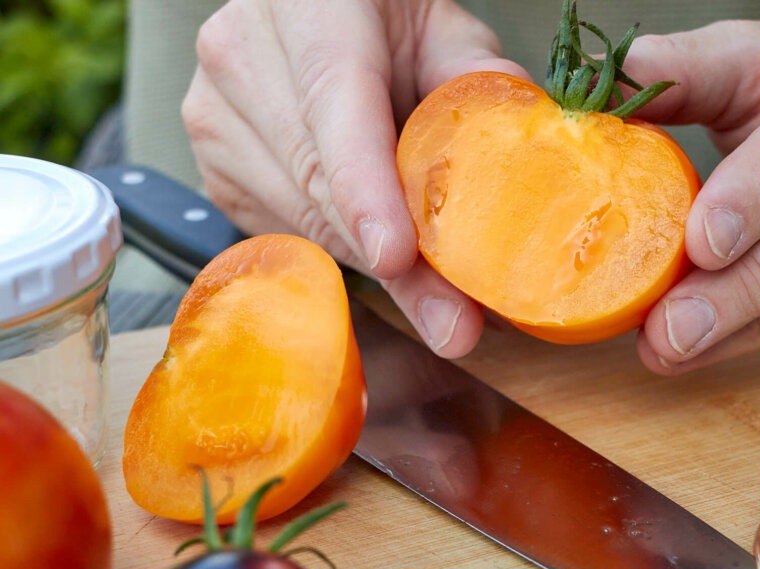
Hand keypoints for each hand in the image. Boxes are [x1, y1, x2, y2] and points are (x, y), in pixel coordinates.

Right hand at [182, 0, 527, 356]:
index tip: (397, 256)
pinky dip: (344, 251)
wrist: (310, 12)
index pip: (333, 108)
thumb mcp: (440, 26)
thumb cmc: (379, 15)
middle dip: (394, 266)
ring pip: (304, 220)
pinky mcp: (217, 170)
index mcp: (305, 7)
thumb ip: (475, 76)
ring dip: (375, 265)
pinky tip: (381, 245)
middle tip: (456, 322)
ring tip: (439, 294)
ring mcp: (215, 118)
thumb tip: (520, 151)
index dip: (365, 189)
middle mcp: (241, 58)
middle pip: (320, 184)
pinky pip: (288, 234)